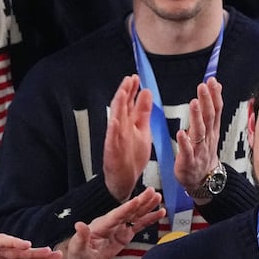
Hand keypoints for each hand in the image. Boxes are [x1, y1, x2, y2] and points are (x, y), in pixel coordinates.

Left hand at [56, 187, 165, 258]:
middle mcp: (112, 222)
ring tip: (158, 197)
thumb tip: (79, 225)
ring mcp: (120, 227)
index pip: (116, 215)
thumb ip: (81, 237)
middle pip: (129, 210)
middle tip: (153, 191)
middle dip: (141, 201)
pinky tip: (160, 213)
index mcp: (102, 225)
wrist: (82, 257)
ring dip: (147, 206)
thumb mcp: (78, 247)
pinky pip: (139, 224)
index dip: (127, 208)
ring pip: (136, 214)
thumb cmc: (78, 252)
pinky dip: (150, 219)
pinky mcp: (125, 234)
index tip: (137, 200)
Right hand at [103, 75, 153, 201]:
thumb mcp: (142, 130)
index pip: (130, 103)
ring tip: (122, 92)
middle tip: (129, 79)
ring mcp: (115, 140)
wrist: (124, 180)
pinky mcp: (112, 152)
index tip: (136, 78)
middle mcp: (121, 129)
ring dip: (119, 106)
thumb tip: (146, 92)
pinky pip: (111, 140)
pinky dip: (113, 131)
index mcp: (129, 123)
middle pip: (122, 107)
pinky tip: (114, 121)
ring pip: (116, 120)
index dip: (132, 90)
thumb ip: (143, 112)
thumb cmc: (132, 157)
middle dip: (125, 93)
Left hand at [174, 77, 223, 198]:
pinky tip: (181, 133)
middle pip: (209, 117)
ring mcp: (199, 150)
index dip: (214, 95)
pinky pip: (187, 152)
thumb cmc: (204, 153)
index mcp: (211, 130)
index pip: (216, 110)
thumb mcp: (210, 130)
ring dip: (197, 117)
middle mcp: (207, 138)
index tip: (212, 81)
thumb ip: (211, 109)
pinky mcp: (189, 161)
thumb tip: (215, 87)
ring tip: (194, 103)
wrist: (204, 180)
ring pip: (199, 132)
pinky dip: (185, 143)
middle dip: (207, 101)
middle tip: (203, 86)